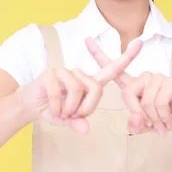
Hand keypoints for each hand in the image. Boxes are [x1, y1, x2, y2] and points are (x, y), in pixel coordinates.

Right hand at [20, 39, 142, 133]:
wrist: (30, 106)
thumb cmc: (54, 110)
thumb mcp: (69, 120)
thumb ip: (78, 123)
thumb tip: (85, 129)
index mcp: (89, 83)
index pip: (112, 69)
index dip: (127, 57)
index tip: (140, 42)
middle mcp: (79, 74)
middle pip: (96, 88)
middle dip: (87, 108)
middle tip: (75, 116)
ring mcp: (65, 71)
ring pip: (77, 90)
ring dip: (70, 109)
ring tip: (62, 113)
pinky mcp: (51, 73)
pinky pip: (58, 93)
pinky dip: (56, 107)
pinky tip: (52, 110)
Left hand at [85, 37, 171, 134]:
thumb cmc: (163, 118)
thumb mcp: (144, 125)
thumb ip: (135, 124)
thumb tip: (134, 121)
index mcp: (134, 85)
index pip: (114, 68)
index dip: (99, 55)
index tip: (87, 40)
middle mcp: (143, 77)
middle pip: (128, 94)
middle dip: (137, 114)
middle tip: (149, 125)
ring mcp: (157, 77)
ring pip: (145, 102)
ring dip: (153, 118)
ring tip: (162, 121)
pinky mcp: (170, 82)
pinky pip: (158, 103)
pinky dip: (163, 117)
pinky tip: (169, 118)